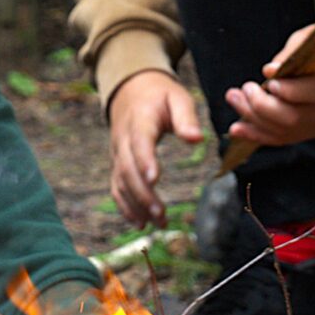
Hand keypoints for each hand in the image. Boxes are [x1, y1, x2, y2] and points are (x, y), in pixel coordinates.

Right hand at [108, 69, 203, 227]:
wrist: (132, 91)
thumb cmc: (160, 96)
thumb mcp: (177, 97)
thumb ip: (186, 117)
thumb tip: (196, 139)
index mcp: (139, 120)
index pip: (139, 142)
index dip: (144, 160)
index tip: (155, 179)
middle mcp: (123, 139)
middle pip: (127, 168)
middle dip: (142, 193)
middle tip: (160, 213)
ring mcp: (117, 153)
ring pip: (121, 182)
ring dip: (136, 205)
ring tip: (158, 223)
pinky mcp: (118, 164)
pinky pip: (117, 187)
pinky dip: (126, 206)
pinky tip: (141, 223)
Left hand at [226, 7, 314, 150]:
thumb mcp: (308, 40)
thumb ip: (290, 56)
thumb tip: (269, 72)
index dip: (291, 90)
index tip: (268, 81)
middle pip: (295, 118)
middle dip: (262, 106)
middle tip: (243, 89)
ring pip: (284, 131)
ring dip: (253, 118)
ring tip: (234, 98)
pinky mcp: (309, 131)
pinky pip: (281, 138)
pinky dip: (256, 133)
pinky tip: (237, 128)